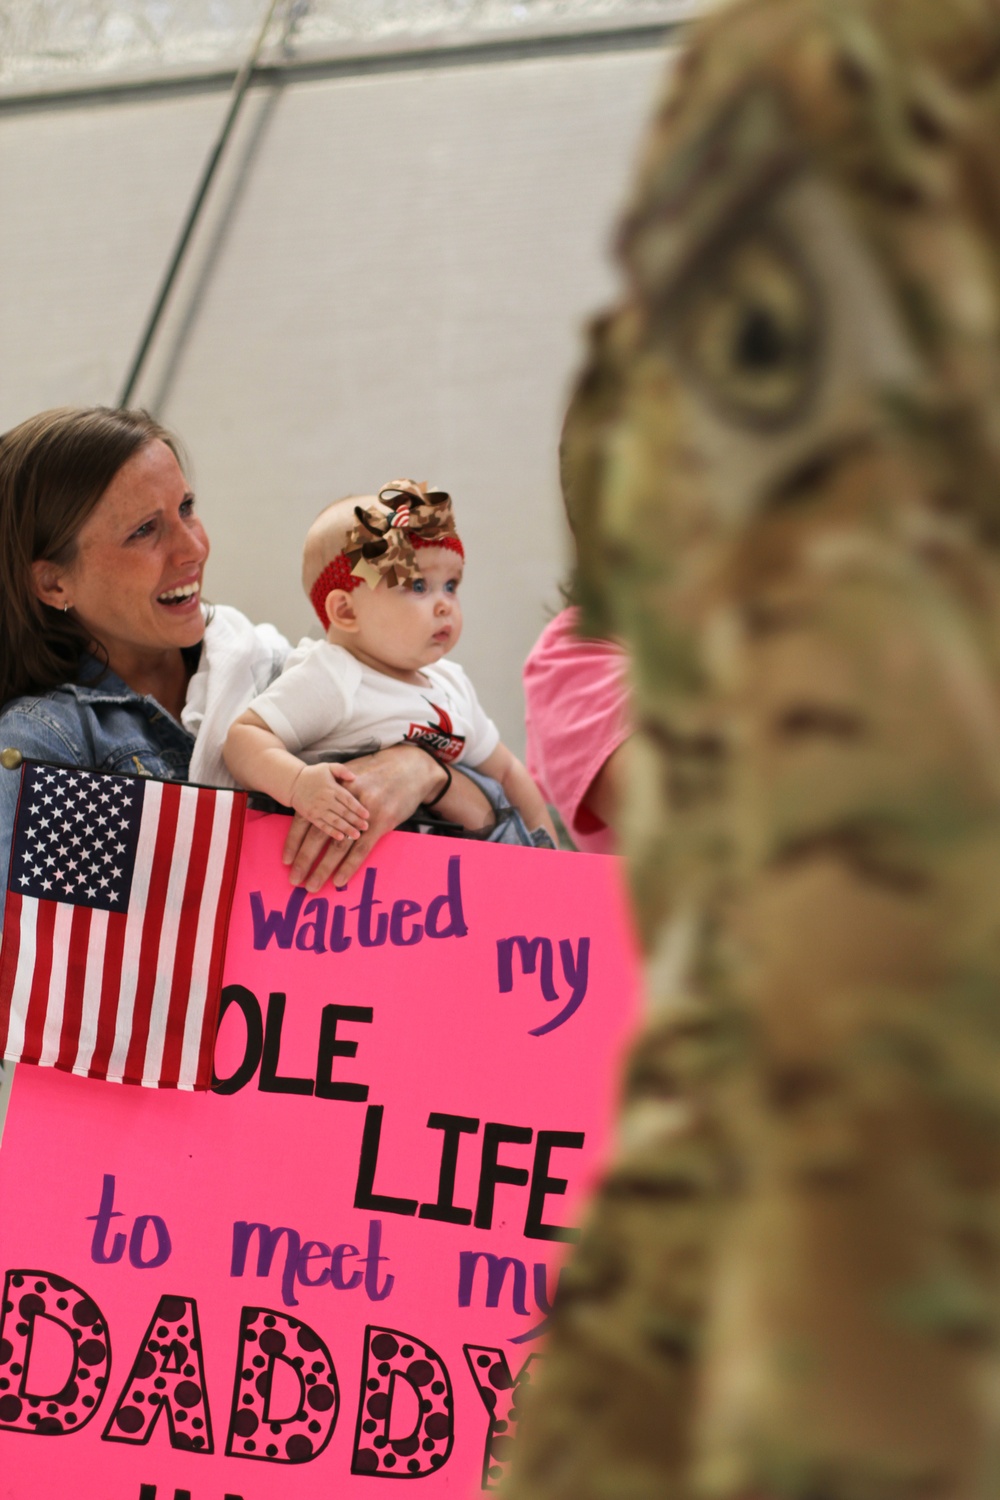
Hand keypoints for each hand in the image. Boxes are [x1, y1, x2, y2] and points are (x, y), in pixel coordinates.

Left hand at [281, 744, 493, 888]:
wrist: (411, 767)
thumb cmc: (378, 772)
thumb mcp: (351, 775)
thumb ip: (333, 792)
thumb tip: (314, 813)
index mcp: (332, 790)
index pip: (306, 818)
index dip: (294, 840)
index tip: (286, 860)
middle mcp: (343, 800)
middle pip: (318, 834)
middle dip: (304, 860)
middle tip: (295, 880)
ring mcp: (363, 813)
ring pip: (337, 845)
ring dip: (323, 869)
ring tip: (312, 886)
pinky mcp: (382, 822)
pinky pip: (360, 849)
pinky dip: (348, 867)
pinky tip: (338, 881)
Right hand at [288, 762, 368, 841]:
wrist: (292, 783)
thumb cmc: (313, 774)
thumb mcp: (327, 767)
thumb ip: (342, 770)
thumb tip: (354, 777)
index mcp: (332, 788)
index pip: (348, 800)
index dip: (358, 808)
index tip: (367, 815)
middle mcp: (326, 799)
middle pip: (344, 812)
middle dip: (356, 820)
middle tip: (366, 827)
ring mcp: (318, 809)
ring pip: (335, 821)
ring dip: (347, 829)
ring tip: (357, 835)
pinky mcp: (311, 816)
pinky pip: (323, 826)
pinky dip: (332, 832)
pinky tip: (341, 837)